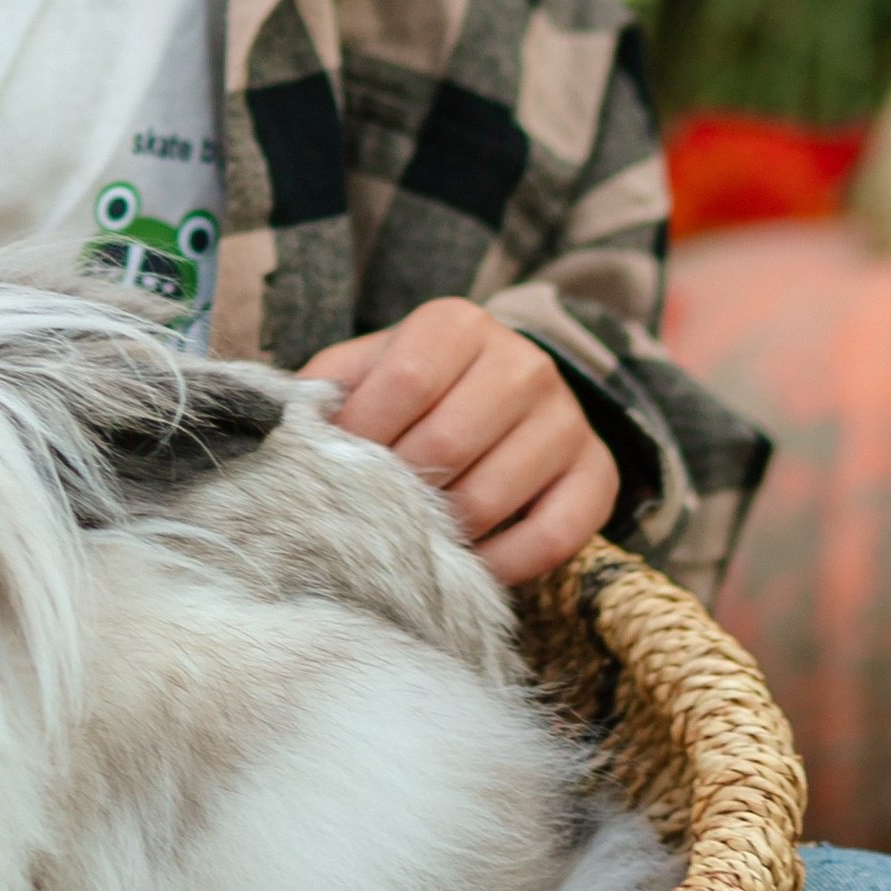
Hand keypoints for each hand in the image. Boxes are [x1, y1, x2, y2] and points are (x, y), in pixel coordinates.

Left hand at [301, 299, 619, 585]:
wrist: (503, 397)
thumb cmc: (413, 392)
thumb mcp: (365, 371)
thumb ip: (327, 393)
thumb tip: (294, 435)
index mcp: (457, 326)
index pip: (406, 382)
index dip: (364, 436)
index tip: (338, 467)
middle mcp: (523, 364)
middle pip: (447, 443)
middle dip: (398, 492)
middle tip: (372, 513)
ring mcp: (567, 421)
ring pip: (491, 497)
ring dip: (442, 533)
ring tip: (413, 537)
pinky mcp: (597, 476)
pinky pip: (549, 538)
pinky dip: (501, 565)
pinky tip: (468, 565)